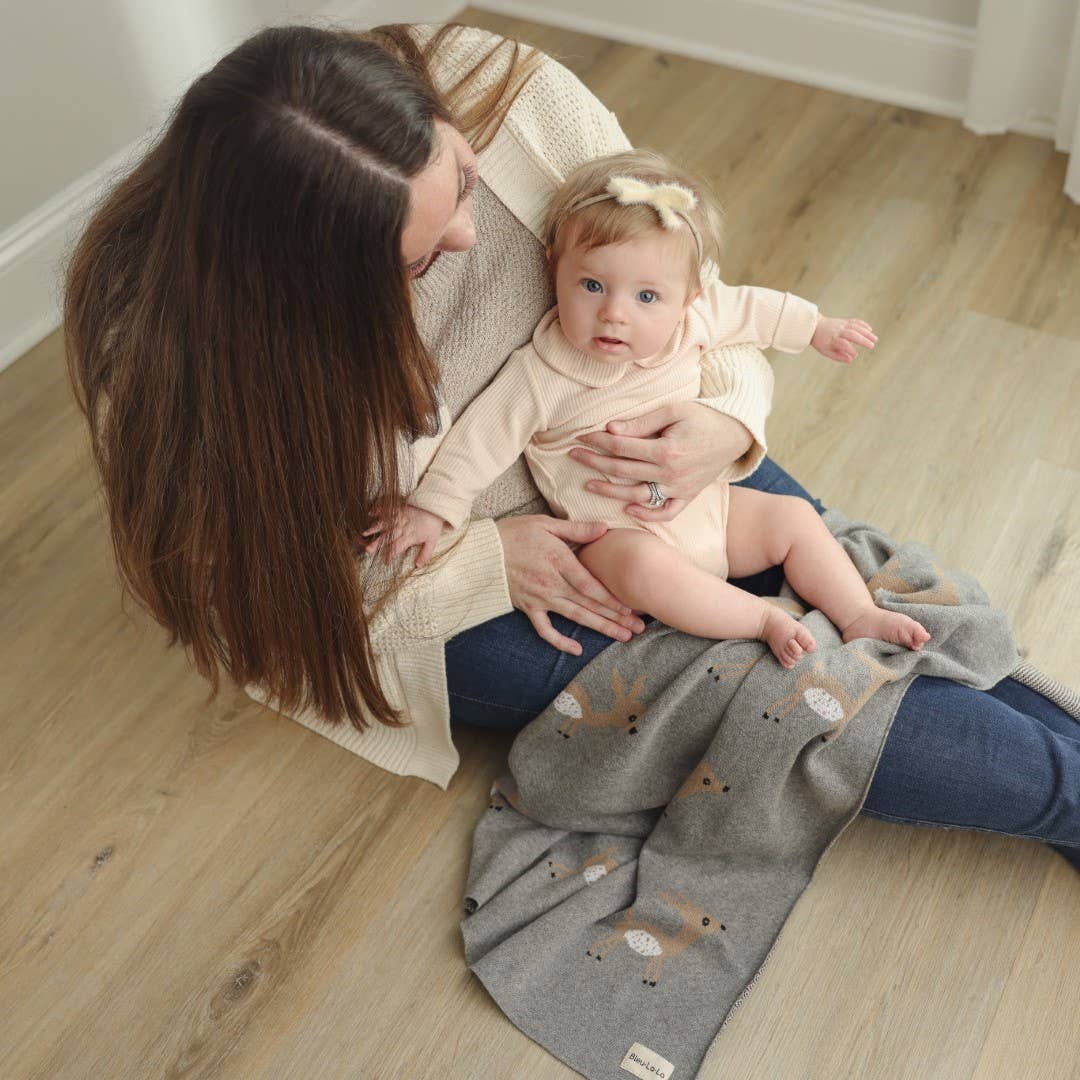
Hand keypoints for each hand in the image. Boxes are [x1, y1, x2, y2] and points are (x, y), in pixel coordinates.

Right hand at [362, 505, 445, 567]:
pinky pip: (387, 510)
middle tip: (368, 550)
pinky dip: (378, 511)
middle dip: (377, 544)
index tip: (385, 561)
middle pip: (388, 537)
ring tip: (364, 533)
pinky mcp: (398, 508)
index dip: (391, 554)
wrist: (435, 506)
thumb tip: (418, 565)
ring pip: (384, 524)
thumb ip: (425, 554)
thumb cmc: (433, 524)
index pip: (398, 548)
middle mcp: (402, 527)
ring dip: (374, 528)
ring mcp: (399, 517)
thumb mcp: (432, 541)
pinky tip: (370, 514)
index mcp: (409, 536)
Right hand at [496, 514, 646, 654]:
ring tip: (622, 637)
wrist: (481, 552)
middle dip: (615, 617)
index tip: (632, 608)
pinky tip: (577, 650)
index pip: (590, 585)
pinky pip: (545, 630)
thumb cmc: (513, 533)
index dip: (612, 599)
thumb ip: (577, 529)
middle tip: (638, 628)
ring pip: (575, 617)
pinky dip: (560, 641)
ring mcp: (539, 598)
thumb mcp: (545, 524)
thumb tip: (604, 528)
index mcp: (558, 561)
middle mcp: (551, 583)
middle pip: (589, 604)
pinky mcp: (527, 608)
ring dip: (600, 628)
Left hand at [567, 401, 748, 523]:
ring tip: (588, 485)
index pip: (621, 447)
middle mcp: (671, 474)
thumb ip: (641, 423)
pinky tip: (627, 509)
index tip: (580, 437)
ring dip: (609, 491)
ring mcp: (679, 489)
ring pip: (636, 495)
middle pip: (623, 470)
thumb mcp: (673, 411)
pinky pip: (665, 513)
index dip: (597, 441)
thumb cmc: (702, 418)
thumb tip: (610, 429)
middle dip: (594, 462)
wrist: (734, 435)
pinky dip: (646, 515)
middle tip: (573, 455)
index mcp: (666, 450)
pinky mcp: (687, 497)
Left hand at [811, 315, 876, 363]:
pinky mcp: (845, 321)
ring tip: (875, 339)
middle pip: (852, 334)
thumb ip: (838, 356)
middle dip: (863, 340)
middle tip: (872, 346)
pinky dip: (863, 325)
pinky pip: (855, 321)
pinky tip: (870, 329)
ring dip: (866, 333)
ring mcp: (842, 325)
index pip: (843, 344)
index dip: (850, 350)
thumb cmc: (821, 342)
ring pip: (856, 327)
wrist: (815, 326)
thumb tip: (851, 360)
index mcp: (832, 339)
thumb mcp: (826, 352)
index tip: (855, 355)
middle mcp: (838, 331)